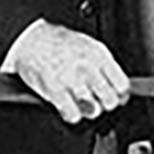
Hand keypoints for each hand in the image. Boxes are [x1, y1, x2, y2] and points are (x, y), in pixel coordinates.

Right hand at [7, 21, 129, 122]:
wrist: (31, 39)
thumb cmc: (62, 44)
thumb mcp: (91, 47)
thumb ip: (107, 67)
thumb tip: (121, 91)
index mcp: (99, 55)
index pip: (122, 85)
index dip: (121, 95)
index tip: (117, 97)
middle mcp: (88, 68)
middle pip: (110, 100)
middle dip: (106, 104)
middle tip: (99, 101)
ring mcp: (71, 80)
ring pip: (94, 110)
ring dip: (89, 110)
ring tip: (82, 102)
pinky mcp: (54, 91)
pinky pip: (73, 115)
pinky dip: (73, 115)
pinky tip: (69, 107)